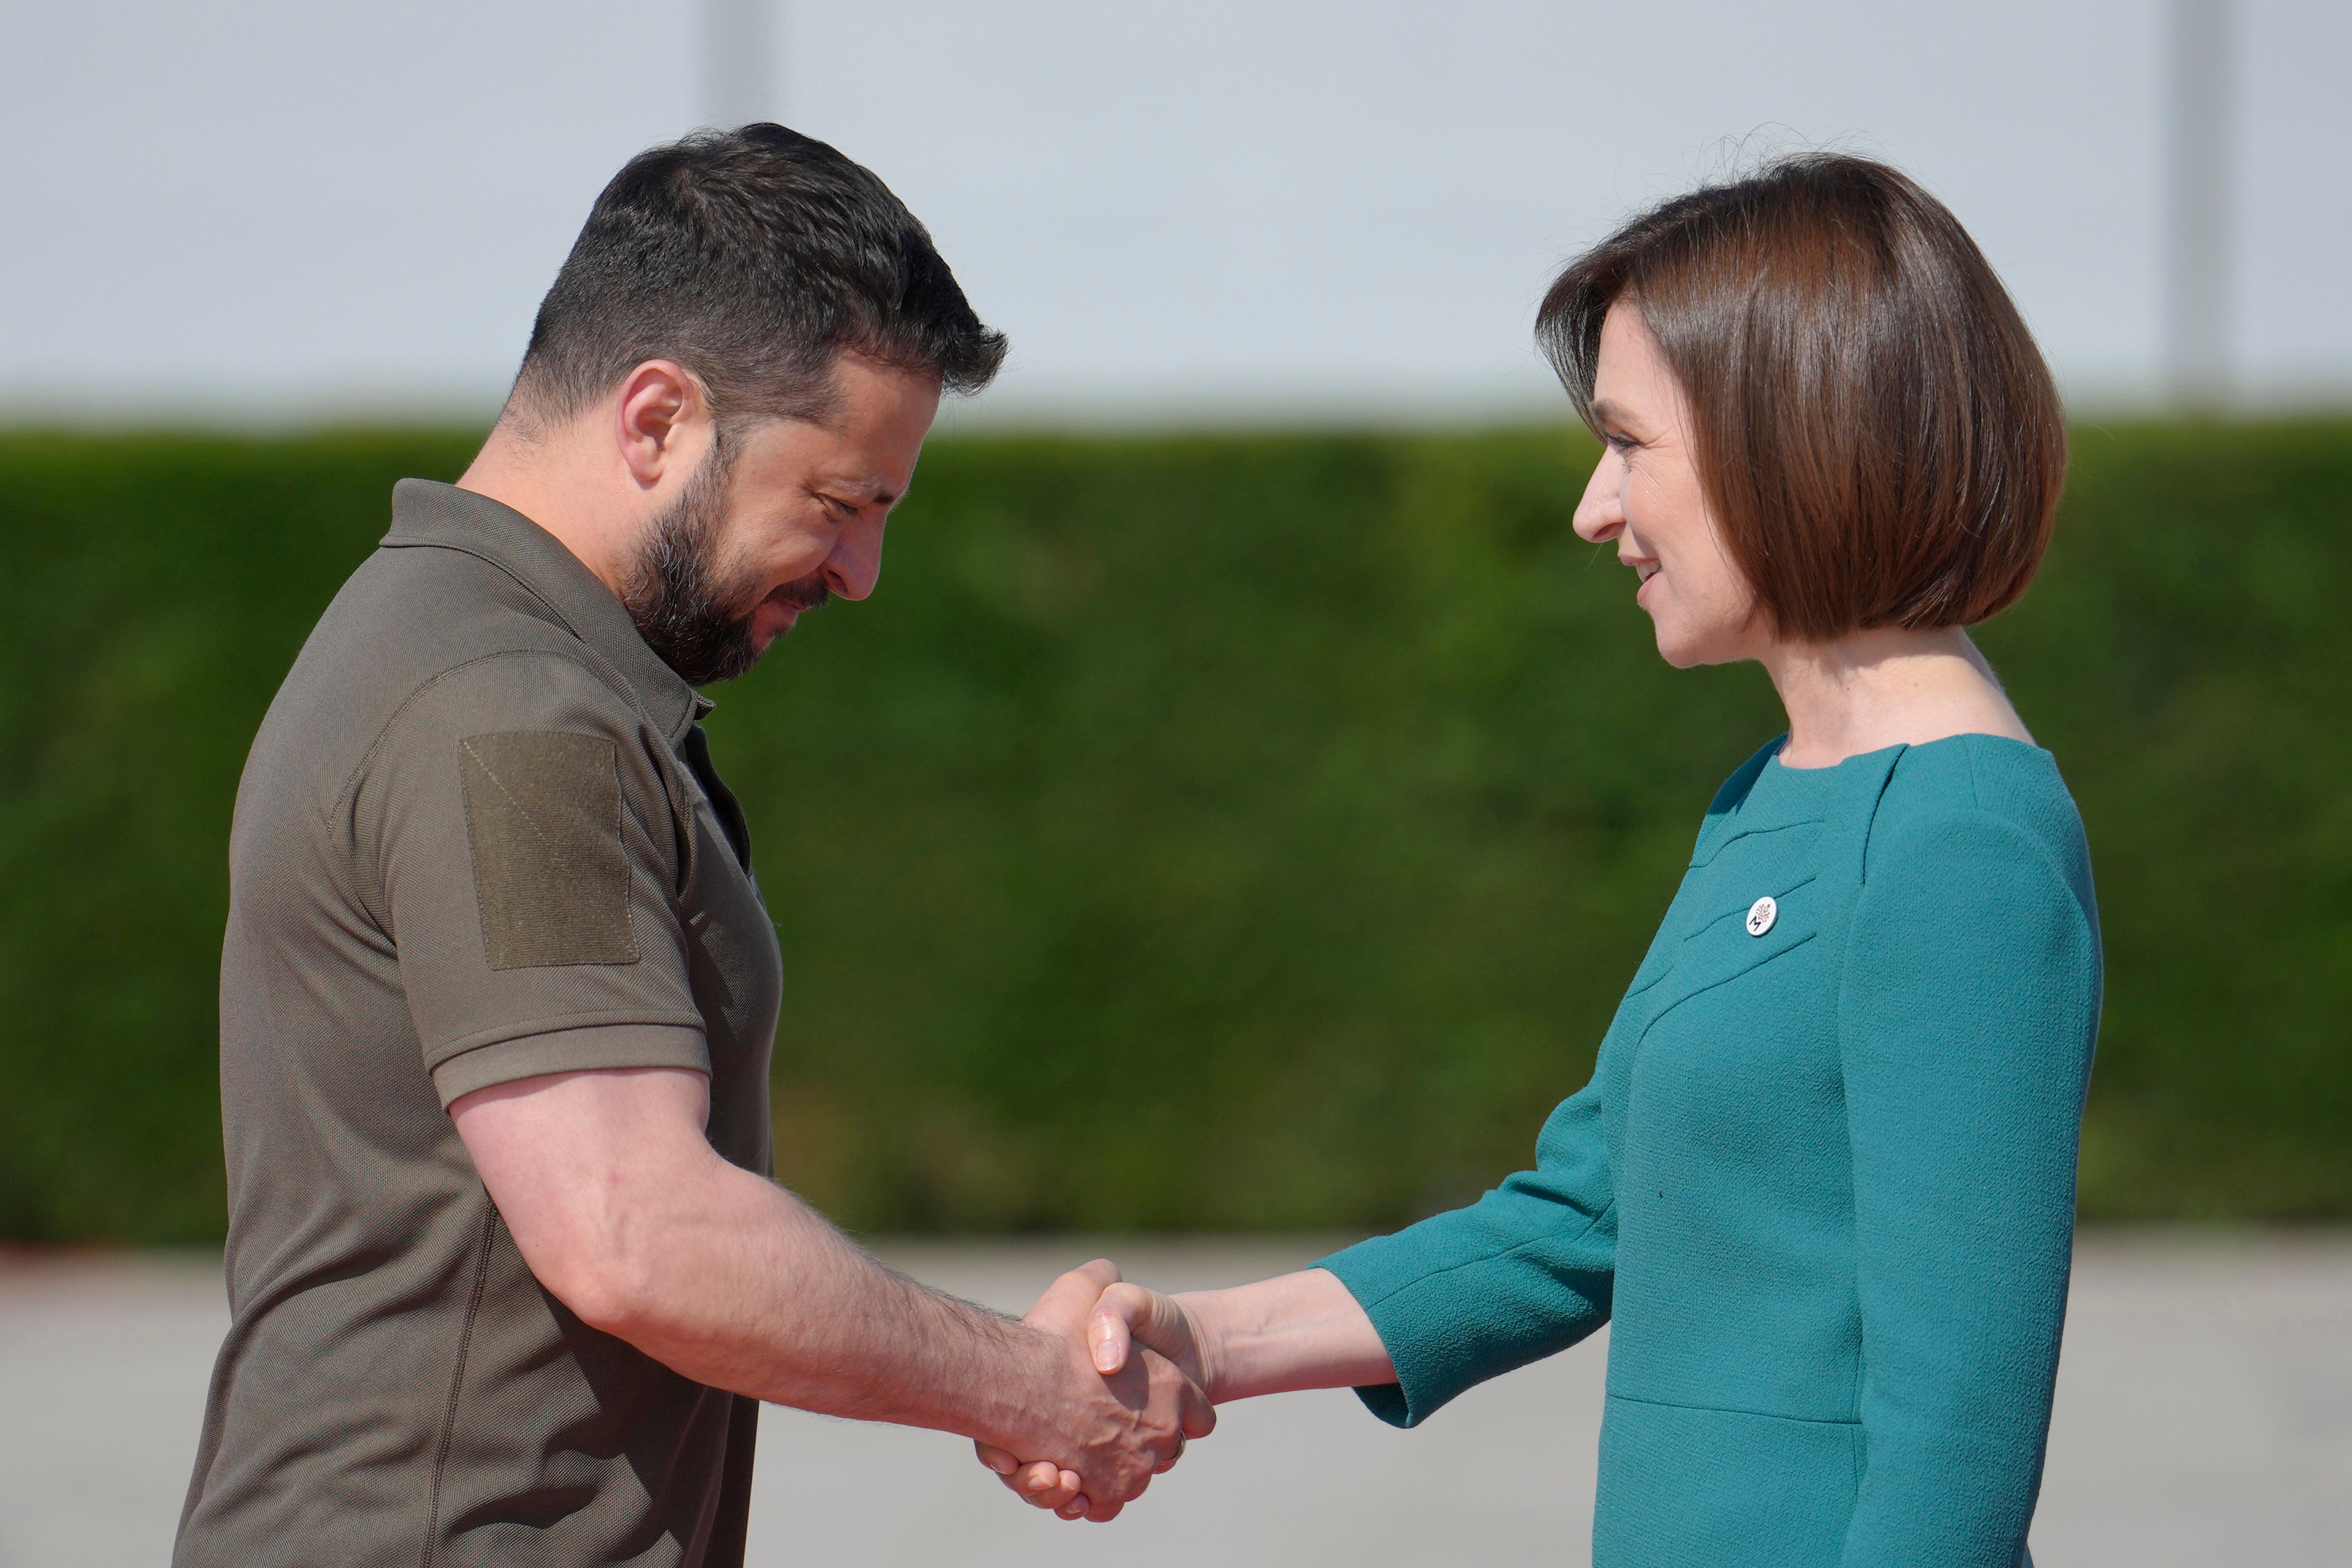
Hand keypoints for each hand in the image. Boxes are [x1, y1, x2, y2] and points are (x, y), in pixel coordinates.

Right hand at [972, 1260, 1215, 1520]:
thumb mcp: (1086, 1284)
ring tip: (1062, 1453)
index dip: (1176, 1410)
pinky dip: (1080, 1496)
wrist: (1015, 1382)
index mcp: (1171, 1385)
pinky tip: (1058, 1473)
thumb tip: (1109, 1280)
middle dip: (1128, 1443)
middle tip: (1085, 1427)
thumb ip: (1106, 1280)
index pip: (1198, 1415)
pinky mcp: (1104, 1493)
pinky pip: (1098, 1505)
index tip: (1142, 1404)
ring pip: (1126, 1480)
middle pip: (1159, 1451)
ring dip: (1097, 1470)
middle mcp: (1162, 1431)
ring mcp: (1136, 1467)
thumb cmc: (1050, 1334)